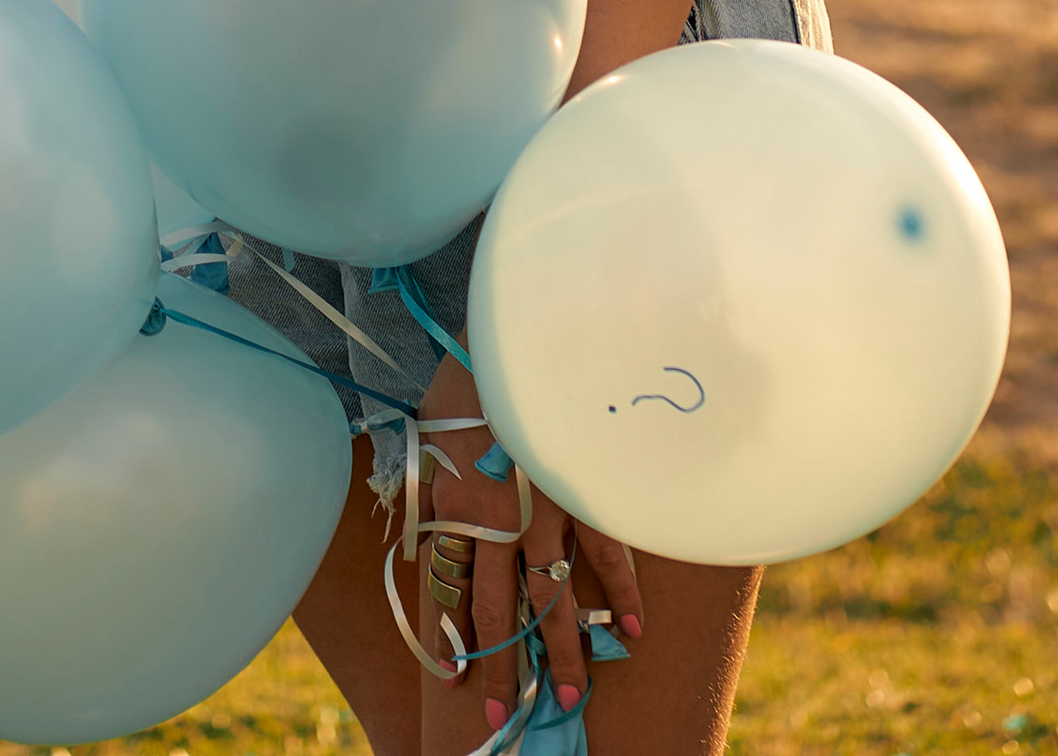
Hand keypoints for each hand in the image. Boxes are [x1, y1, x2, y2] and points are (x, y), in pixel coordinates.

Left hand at [418, 375, 641, 735]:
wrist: (512, 340)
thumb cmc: (467, 380)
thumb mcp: (432, 434)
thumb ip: (434, 487)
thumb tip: (427, 526)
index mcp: (457, 509)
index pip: (450, 591)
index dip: (451, 638)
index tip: (453, 679)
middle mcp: (500, 523)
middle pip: (499, 611)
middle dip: (502, 667)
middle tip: (505, 718)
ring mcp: (546, 512)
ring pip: (553, 598)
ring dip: (562, 652)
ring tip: (568, 698)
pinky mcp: (584, 491)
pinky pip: (606, 552)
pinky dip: (621, 592)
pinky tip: (631, 629)